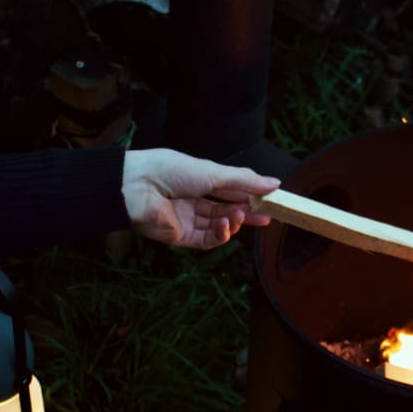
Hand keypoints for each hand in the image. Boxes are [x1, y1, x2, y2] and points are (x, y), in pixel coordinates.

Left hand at [121, 148, 280, 248]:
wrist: (138, 187)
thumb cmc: (170, 171)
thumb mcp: (213, 172)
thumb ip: (244, 181)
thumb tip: (274, 183)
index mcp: (197, 180)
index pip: (229, 190)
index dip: (249, 195)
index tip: (271, 199)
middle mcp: (192, 201)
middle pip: (225, 210)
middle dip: (247, 213)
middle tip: (267, 216)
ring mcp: (186, 220)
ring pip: (218, 226)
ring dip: (233, 222)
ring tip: (241, 215)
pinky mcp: (180, 237)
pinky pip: (206, 240)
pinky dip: (220, 235)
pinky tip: (227, 225)